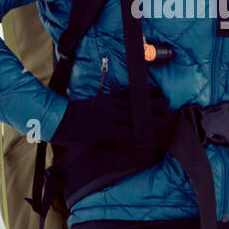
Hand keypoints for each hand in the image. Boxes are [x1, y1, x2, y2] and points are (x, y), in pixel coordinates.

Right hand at [50, 86, 168, 144]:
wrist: (63, 120)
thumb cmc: (75, 114)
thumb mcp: (91, 104)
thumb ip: (104, 104)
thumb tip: (114, 106)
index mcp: (107, 98)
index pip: (130, 92)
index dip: (145, 91)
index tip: (156, 91)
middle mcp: (112, 105)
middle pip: (137, 102)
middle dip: (153, 103)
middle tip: (165, 103)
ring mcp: (111, 117)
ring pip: (136, 116)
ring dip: (152, 119)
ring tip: (164, 120)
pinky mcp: (109, 129)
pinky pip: (128, 131)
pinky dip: (139, 134)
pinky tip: (149, 137)